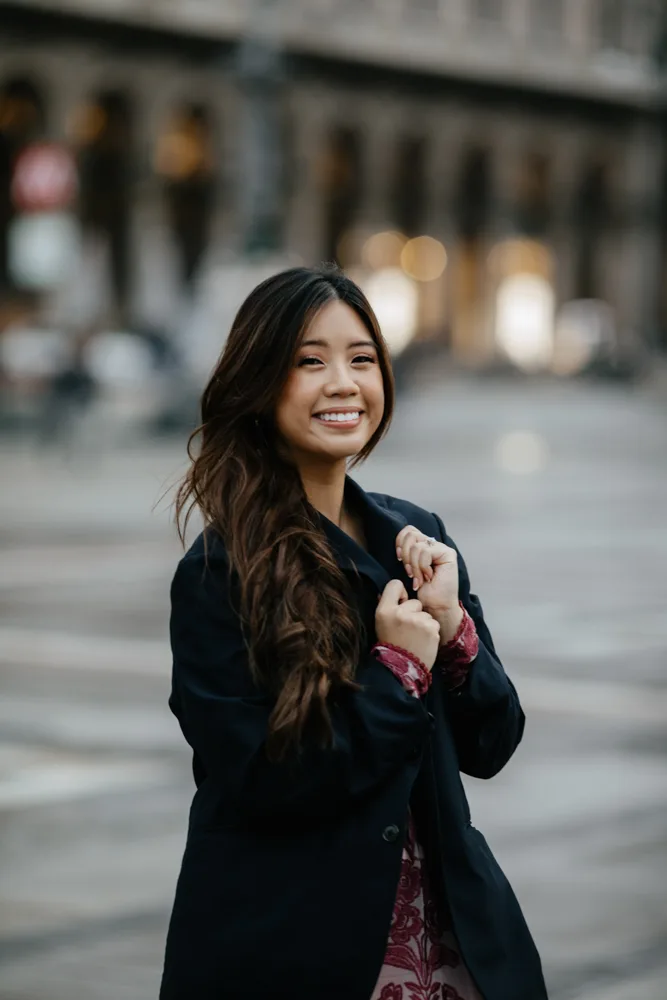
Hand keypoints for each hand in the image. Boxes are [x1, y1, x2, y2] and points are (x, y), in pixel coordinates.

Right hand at [375, 579, 439, 670]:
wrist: (402, 667)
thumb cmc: (391, 644)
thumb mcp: (381, 623)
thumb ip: (387, 605)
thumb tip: (394, 590)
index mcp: (385, 610)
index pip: (395, 584)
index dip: (400, 593)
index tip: (401, 602)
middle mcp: (400, 613)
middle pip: (414, 602)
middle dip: (414, 612)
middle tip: (407, 628)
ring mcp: (417, 621)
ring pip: (425, 613)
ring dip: (423, 623)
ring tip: (414, 637)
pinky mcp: (430, 629)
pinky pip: (433, 623)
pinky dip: (430, 631)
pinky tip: (422, 641)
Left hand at [395, 525, 462, 640]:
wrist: (435, 607)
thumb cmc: (422, 593)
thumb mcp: (409, 570)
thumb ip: (406, 554)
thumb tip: (397, 545)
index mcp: (423, 545)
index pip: (408, 531)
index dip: (400, 542)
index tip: (399, 559)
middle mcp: (432, 544)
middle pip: (410, 534)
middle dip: (405, 555)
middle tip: (409, 572)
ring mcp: (441, 548)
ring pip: (416, 546)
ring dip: (414, 566)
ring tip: (419, 579)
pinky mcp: (448, 553)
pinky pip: (425, 552)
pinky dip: (422, 567)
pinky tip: (428, 578)